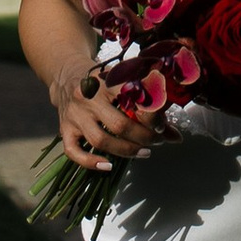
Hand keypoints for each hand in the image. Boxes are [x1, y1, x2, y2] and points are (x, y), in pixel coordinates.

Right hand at [47, 56, 153, 170]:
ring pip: (100, 141)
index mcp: (107, 81)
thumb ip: (150, 107)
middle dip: (143, 138)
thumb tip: (176, 137)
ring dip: (126, 151)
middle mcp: (88, 97)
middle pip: (119, 125)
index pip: (133, 102)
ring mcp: (74, 115)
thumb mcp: (125, 84)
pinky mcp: (64, 128)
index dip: (152, 118)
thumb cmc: (103, 81)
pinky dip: (90, 162)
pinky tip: (108, 166)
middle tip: (156, 141)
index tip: (161, 126)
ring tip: (143, 152)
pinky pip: (73, 151)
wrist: (67, 75)